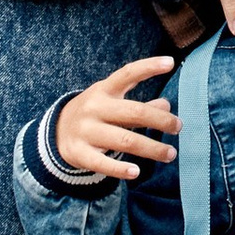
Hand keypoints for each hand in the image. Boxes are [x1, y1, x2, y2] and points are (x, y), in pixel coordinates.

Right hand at [55, 54, 179, 181]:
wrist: (56, 132)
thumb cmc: (95, 114)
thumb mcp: (113, 103)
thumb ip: (139, 104)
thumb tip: (167, 106)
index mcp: (104, 90)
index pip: (127, 73)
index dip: (148, 67)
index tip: (170, 62)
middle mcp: (95, 107)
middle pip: (134, 112)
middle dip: (161, 120)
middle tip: (179, 127)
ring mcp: (86, 130)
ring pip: (125, 140)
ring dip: (152, 148)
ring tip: (170, 154)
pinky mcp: (79, 153)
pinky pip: (103, 163)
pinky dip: (121, 169)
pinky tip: (137, 172)